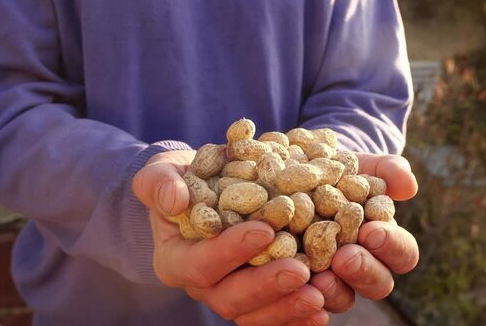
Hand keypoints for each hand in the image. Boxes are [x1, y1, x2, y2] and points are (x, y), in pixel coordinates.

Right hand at [133, 151, 328, 324]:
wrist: (202, 189)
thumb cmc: (180, 179)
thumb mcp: (162, 172)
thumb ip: (160, 184)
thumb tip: (175, 200)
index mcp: (176, 259)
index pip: (201, 264)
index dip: (231, 251)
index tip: (265, 231)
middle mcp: (202, 285)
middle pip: (230, 298)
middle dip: (266, 286)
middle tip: (300, 271)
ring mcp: (230, 294)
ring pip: (256, 314)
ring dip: (288, 307)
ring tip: (320, 294)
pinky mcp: (257, 297)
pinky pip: (275, 315)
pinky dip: (299, 315)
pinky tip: (325, 307)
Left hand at [309, 154, 419, 312]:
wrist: (299, 173)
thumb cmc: (340, 171)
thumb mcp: (362, 165)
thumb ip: (388, 171)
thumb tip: (408, 186)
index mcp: (386, 242)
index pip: (402, 253)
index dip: (391, 245)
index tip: (372, 231)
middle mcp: (364, 267)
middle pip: (378, 284)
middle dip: (363, 271)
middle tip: (345, 257)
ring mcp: (333, 281)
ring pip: (343, 299)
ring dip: (333, 291)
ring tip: (318, 277)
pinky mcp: (301, 286)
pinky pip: (305, 302)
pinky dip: (301, 298)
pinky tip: (290, 287)